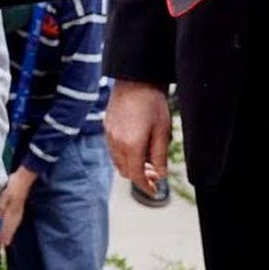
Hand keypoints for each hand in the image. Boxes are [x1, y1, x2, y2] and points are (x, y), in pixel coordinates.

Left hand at [0, 166, 35, 248]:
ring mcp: (19, 213)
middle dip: (4, 238)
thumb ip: (0, 206)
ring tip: (5, 242)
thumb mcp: (5, 195)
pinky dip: (12, 229)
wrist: (24, 180)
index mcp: (12, 212)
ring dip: (8, 234)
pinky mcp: (19, 210)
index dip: (1, 236)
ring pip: (13, 227)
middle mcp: (16, 215)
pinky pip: (15, 223)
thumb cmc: (13, 187)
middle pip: (10, 230)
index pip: (6, 228)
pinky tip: (10, 230)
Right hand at [105, 79, 170, 193]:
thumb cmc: (152, 103)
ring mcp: (109, 135)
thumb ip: (160, 157)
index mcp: (131, 146)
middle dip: (140, 176)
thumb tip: (161, 175)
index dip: (146, 187)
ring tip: (146, 159)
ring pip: (117, 162)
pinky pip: (113, 150)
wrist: (136, 79)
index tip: (154, 190)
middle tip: (154, 172)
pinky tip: (135, 147)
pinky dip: (123, 155)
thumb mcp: (162, 131)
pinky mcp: (106, 127)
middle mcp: (116, 143)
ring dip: (131, 166)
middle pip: (125, 172)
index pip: (136, 176)